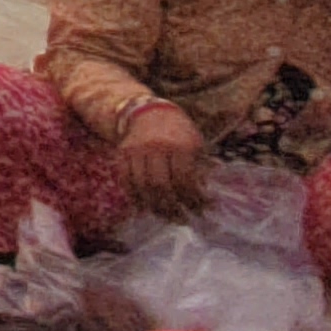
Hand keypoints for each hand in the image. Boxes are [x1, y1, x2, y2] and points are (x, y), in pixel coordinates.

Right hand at [118, 101, 212, 217]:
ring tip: (165, 215)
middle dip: (171, 206)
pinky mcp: (123, 153)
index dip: (192, 198)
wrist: (149, 112)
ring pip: (142, 185)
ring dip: (153, 205)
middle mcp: (156, 147)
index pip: (184, 178)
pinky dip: (134, 196)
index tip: (200, 209)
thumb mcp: (195, 144)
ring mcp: (137, 150)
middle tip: (181, 218)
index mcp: (179, 144)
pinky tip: (145, 207)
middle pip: (160, 184)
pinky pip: (126, 180)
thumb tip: (206, 198)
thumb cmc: (179, 132)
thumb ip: (200, 168)